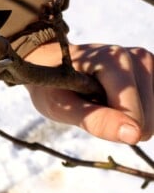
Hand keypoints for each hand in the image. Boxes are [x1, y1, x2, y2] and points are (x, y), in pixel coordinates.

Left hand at [24, 41, 152, 143]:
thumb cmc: (50, 85)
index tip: (82, 106)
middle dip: (118, 121)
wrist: (49, 64)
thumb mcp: (60, 106)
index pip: (134, 116)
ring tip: (99, 98)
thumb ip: (96, 120)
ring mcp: (148, 62)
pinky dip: (135, 112)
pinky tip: (114, 99)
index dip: (109, 126)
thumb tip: (134, 136)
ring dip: (125, 116)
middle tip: (90, 102)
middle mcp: (137, 56)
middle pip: (149, 120)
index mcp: (113, 60)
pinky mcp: (151, 71)